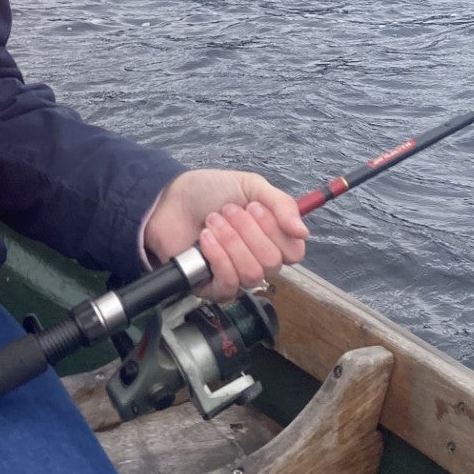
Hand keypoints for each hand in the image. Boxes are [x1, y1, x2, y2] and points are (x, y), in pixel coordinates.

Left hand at [143, 169, 308, 301]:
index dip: (276, 231)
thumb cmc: (210, 192)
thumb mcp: (250, 186)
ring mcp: (236, 275)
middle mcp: (257, 261)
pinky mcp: (212, 287)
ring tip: (212, 221)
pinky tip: (205, 238)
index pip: (294, 252)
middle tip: (227, 211)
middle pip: (272, 262)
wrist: (171, 198)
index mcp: (272, 239)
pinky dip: (217, 256)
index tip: (254, 207)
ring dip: (230, 241)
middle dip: (246, 230)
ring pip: (251, 274)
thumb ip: (281, 204)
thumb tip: (302, 232)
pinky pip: (228, 284)